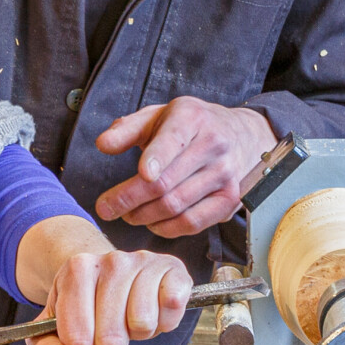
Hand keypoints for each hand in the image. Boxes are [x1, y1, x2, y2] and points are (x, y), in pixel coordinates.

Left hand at [16, 215, 192, 344]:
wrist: (109, 273)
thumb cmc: (82, 306)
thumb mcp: (54, 328)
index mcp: (77, 270)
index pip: (77, 338)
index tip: (84, 330)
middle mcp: (112, 259)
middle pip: (112, 337)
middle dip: (112, 342)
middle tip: (111, 324)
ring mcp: (144, 261)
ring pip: (143, 324)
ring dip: (139, 332)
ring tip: (131, 316)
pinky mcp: (173, 268)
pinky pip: (172, 306)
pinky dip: (166, 321)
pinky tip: (156, 309)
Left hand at [93, 97, 276, 237]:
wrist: (242, 136)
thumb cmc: (191, 127)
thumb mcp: (160, 116)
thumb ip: (128, 129)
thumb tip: (102, 144)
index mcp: (192, 118)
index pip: (173, 139)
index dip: (157, 158)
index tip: (141, 173)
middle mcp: (213, 145)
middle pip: (166, 182)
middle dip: (129, 199)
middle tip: (106, 208)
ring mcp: (225, 175)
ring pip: (176, 205)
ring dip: (143, 216)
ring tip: (126, 214)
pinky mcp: (229, 200)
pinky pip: (193, 222)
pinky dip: (166, 228)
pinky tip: (152, 223)